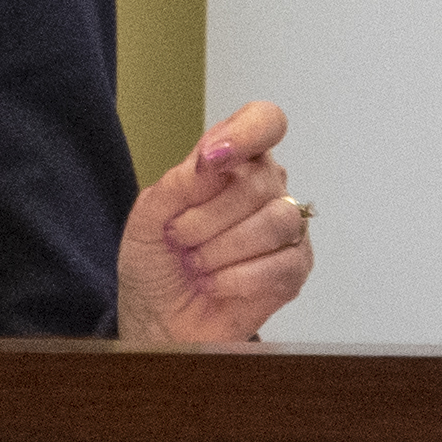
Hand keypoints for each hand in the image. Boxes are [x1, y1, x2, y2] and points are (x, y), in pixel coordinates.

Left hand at [113, 99, 310, 343]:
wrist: (156, 320)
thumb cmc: (155, 263)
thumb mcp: (148, 216)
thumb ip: (180, 183)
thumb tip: (212, 158)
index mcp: (234, 162)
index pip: (265, 122)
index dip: (246, 133)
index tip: (212, 158)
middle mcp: (266, 189)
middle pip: (260, 181)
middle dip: (207, 216)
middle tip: (180, 238)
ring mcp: (286, 230)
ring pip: (276, 221)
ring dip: (221, 248)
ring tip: (195, 263)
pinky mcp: (294, 270)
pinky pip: (281, 264)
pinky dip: (237, 277)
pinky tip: (213, 283)